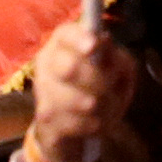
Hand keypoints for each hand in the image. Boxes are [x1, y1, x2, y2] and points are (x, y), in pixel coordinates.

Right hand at [18, 21, 137, 161]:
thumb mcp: (119, 71)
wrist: (78, 126)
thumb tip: (106, 42)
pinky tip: (93, 123)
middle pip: (69, 67)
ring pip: (73, 99)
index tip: (93, 46)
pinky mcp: (44, 120)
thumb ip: (116, 57)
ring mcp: (42, 92)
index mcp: (65, 43)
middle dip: (98, 82)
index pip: (66, 34)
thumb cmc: (101, 89)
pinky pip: (72, 123)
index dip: (79, 39)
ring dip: (99, 108)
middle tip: (110, 89)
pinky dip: (90, 125)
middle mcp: (47, 62)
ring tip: (106, 109)